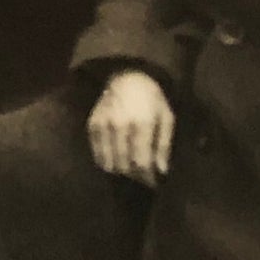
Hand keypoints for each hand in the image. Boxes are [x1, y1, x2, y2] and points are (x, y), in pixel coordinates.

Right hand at [87, 69, 175, 188]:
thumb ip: (164, 145)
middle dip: (135, 176)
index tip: (154, 182)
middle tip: (143, 175)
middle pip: (125, 166)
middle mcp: (120, 125)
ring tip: (130, 168)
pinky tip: (116, 159)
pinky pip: (97, 155)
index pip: (141, 162)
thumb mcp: (166, 118)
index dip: (148, 178)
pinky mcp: (93, 126)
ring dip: (121, 171)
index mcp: (142, 123)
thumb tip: (162, 171)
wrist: (127, 77)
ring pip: (110, 164)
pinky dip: (107, 162)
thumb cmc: (152, 99)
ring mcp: (104, 126)